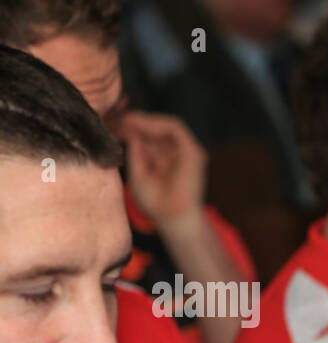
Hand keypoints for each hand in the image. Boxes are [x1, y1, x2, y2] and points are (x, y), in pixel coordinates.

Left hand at [119, 111, 206, 231]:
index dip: (132, 129)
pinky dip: (157, 123)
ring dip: (145, 120)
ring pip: (165, 125)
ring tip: (127, 121)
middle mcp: (176, 154)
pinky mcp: (193, 151)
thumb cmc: (156, 203)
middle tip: (116, 118)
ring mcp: (186, 152)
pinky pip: (175, 128)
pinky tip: (140, 125)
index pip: (149, 137)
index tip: (113, 126)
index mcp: (164, 161)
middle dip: (136, 122)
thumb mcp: (138, 173)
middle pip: (157, 129)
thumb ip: (136, 153)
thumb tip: (129, 131)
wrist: (173, 218)